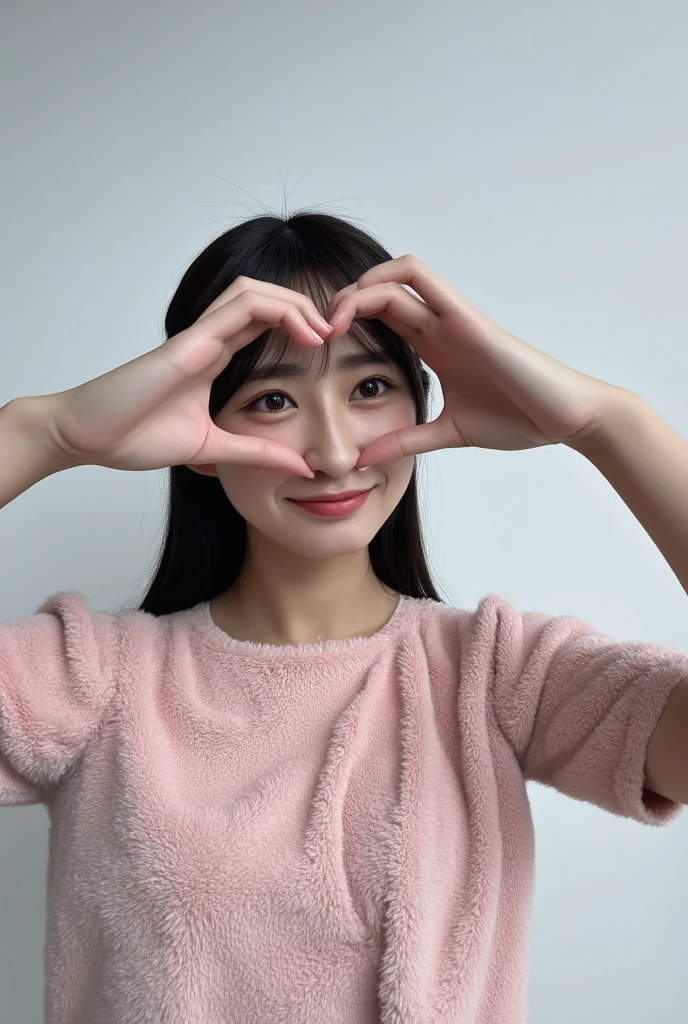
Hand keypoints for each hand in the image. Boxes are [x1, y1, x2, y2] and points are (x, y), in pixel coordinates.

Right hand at [40, 279, 331, 475]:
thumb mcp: (213, 448)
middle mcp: (209, 340)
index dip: (302, 327)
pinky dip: (278, 309)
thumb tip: (300, 466)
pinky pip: (239, 307)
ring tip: (326, 330)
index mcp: (214, 359)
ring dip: (297, 302)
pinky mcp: (188, 341)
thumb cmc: (134, 436)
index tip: (333, 351)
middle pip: (265, 299)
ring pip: (255, 291)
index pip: (265, 325)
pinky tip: (305, 333)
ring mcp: (199, 336)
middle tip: (340, 333)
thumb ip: (255, 452)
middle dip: (307, 308)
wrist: (86, 436)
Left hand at [325, 255, 620, 467]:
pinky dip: (382, 281)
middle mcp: (440, 325)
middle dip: (340, 303)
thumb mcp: (446, 434)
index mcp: (434, 347)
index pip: (381, 318)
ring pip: (395, 275)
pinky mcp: (466, 316)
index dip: (345, 324)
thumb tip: (364, 459)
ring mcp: (452, 316)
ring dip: (355, 287)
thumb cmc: (519, 418)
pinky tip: (355, 309)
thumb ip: (406, 441)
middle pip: (381, 291)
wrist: (565, 417)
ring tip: (329, 321)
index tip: (316, 352)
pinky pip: (420, 277)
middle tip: (311, 334)